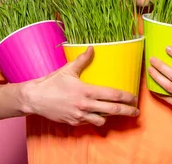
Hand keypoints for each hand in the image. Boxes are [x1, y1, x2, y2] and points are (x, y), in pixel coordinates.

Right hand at [22, 46, 139, 126]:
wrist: (35, 99)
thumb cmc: (51, 83)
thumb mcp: (67, 69)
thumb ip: (82, 60)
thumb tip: (92, 48)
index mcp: (86, 91)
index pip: (113, 95)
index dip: (126, 97)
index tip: (134, 98)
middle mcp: (85, 105)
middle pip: (113, 110)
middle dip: (127, 111)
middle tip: (136, 111)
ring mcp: (80, 116)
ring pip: (102, 120)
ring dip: (110, 116)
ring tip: (114, 112)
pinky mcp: (74, 122)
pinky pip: (89, 123)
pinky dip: (95, 119)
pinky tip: (95, 114)